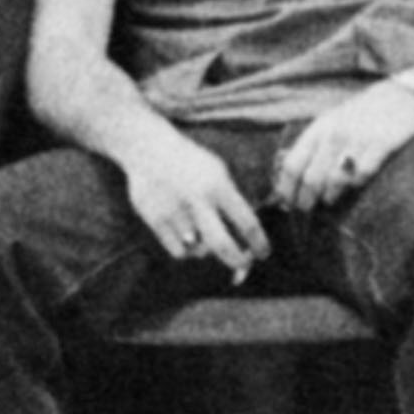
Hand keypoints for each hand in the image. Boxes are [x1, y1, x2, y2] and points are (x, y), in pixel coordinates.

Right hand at [125, 128, 267, 277]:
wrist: (149, 149)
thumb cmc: (192, 163)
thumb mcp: (218, 171)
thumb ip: (232, 200)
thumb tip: (247, 236)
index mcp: (219, 186)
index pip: (247, 223)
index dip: (260, 243)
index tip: (263, 253)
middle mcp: (198, 201)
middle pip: (223, 246)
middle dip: (238, 261)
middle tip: (244, 264)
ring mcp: (175, 212)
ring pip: (200, 252)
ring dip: (208, 250)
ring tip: (204, 233)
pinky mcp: (156, 220)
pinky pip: (180, 252)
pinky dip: (187, 249)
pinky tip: (186, 234)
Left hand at [271, 80, 413, 211]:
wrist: (398, 96)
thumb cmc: (358, 116)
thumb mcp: (329, 124)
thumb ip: (311, 149)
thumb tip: (290, 183)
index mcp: (318, 129)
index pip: (292, 165)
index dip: (287, 189)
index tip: (287, 204)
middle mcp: (335, 134)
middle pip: (311, 178)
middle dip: (306, 200)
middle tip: (307, 209)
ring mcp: (358, 139)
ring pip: (335, 179)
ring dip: (330, 196)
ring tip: (329, 199)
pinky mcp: (382, 144)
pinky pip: (363, 174)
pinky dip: (357, 184)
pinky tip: (355, 185)